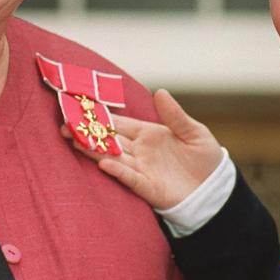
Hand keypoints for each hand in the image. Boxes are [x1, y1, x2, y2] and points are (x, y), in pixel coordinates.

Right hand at [64, 89, 222, 209]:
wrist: (216, 188)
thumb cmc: (204, 157)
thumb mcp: (193, 132)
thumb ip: (175, 115)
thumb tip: (160, 92)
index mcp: (147, 133)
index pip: (119, 123)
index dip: (100, 117)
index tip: (80, 108)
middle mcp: (139, 150)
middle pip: (110, 140)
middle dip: (88, 133)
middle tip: (64, 126)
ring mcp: (142, 169)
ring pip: (113, 157)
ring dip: (94, 150)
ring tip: (75, 141)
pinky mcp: (149, 188)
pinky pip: (130, 178)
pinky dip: (117, 171)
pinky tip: (104, 163)